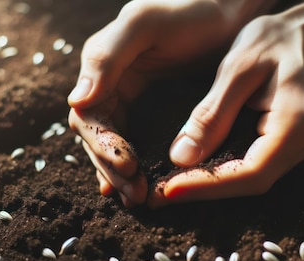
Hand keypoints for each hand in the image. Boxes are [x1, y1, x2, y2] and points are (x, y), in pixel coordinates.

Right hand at [68, 0, 275, 206]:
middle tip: (135, 194)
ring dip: (121, 174)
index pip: (89, 117)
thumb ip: (107, 57)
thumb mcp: (144, 24)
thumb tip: (76, 102)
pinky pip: (137, 142)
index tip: (127, 165)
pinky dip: (134, 166)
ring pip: (115, 145)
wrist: (228, 11)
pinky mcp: (154, 110)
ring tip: (136, 199)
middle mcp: (112, 87)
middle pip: (99, 138)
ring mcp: (133, 100)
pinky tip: (140, 187)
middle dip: (113, 168)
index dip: (103, 145)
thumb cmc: (188, 10)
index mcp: (103, 69)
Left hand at [149, 1, 303, 206]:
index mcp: (298, 122)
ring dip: (214, 184)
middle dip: (205, 189)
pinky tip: (201, 169)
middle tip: (161, 193)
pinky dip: (228, 171)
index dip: (208, 186)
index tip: (168, 189)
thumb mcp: (238, 67)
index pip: (251, 172)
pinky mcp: (297, 144)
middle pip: (253, 183)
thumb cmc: (277, 38)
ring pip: (255, 180)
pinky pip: (259, 166)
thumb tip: (182, 157)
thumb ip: (211, 114)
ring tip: (173, 185)